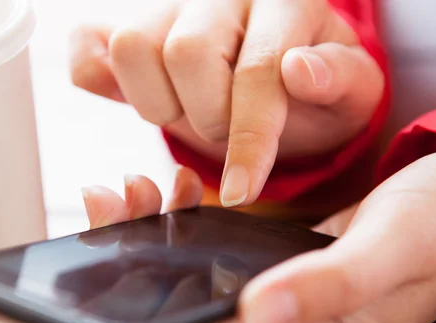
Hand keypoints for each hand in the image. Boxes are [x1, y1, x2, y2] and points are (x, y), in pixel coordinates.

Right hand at [70, 0, 383, 205]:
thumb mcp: (349, 91)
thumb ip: (337, 79)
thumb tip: (298, 69)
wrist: (273, 77)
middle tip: (224, 132)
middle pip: (186, 53)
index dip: (249, 138)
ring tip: (189, 111)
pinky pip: (86, 48)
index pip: (257, 69)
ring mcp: (166, 4)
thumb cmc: (312, 91)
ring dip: (159, 103)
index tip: (241, 192)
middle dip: (207, 117)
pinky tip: (135, 96)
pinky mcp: (124, 23)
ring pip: (133, 47)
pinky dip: (97, 79)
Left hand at [81, 152, 435, 322]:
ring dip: (160, 242)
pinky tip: (180, 198)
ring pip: (199, 288)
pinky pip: (219, 271)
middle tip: (113, 201)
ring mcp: (287, 316)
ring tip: (141, 191)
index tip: (115, 230)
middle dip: (142, 257)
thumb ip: (327, 286)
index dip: (151, 288)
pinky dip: (189, 237)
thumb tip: (256, 314)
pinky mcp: (284, 287)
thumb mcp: (391, 248)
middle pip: (192, 312)